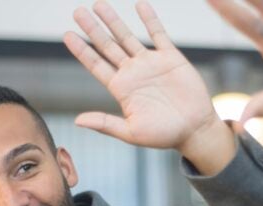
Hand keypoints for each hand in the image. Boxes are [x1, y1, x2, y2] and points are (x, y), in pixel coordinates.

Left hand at [64, 1, 229, 156]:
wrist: (195, 129)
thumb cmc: (164, 136)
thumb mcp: (131, 132)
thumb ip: (106, 124)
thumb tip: (78, 121)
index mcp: (121, 89)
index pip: (96, 65)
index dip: (82, 50)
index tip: (67, 35)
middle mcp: (132, 73)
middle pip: (107, 46)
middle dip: (93, 29)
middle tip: (78, 12)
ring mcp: (150, 63)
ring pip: (127, 37)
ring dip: (114, 21)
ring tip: (99, 4)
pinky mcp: (170, 58)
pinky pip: (158, 34)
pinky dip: (149, 19)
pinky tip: (139, 5)